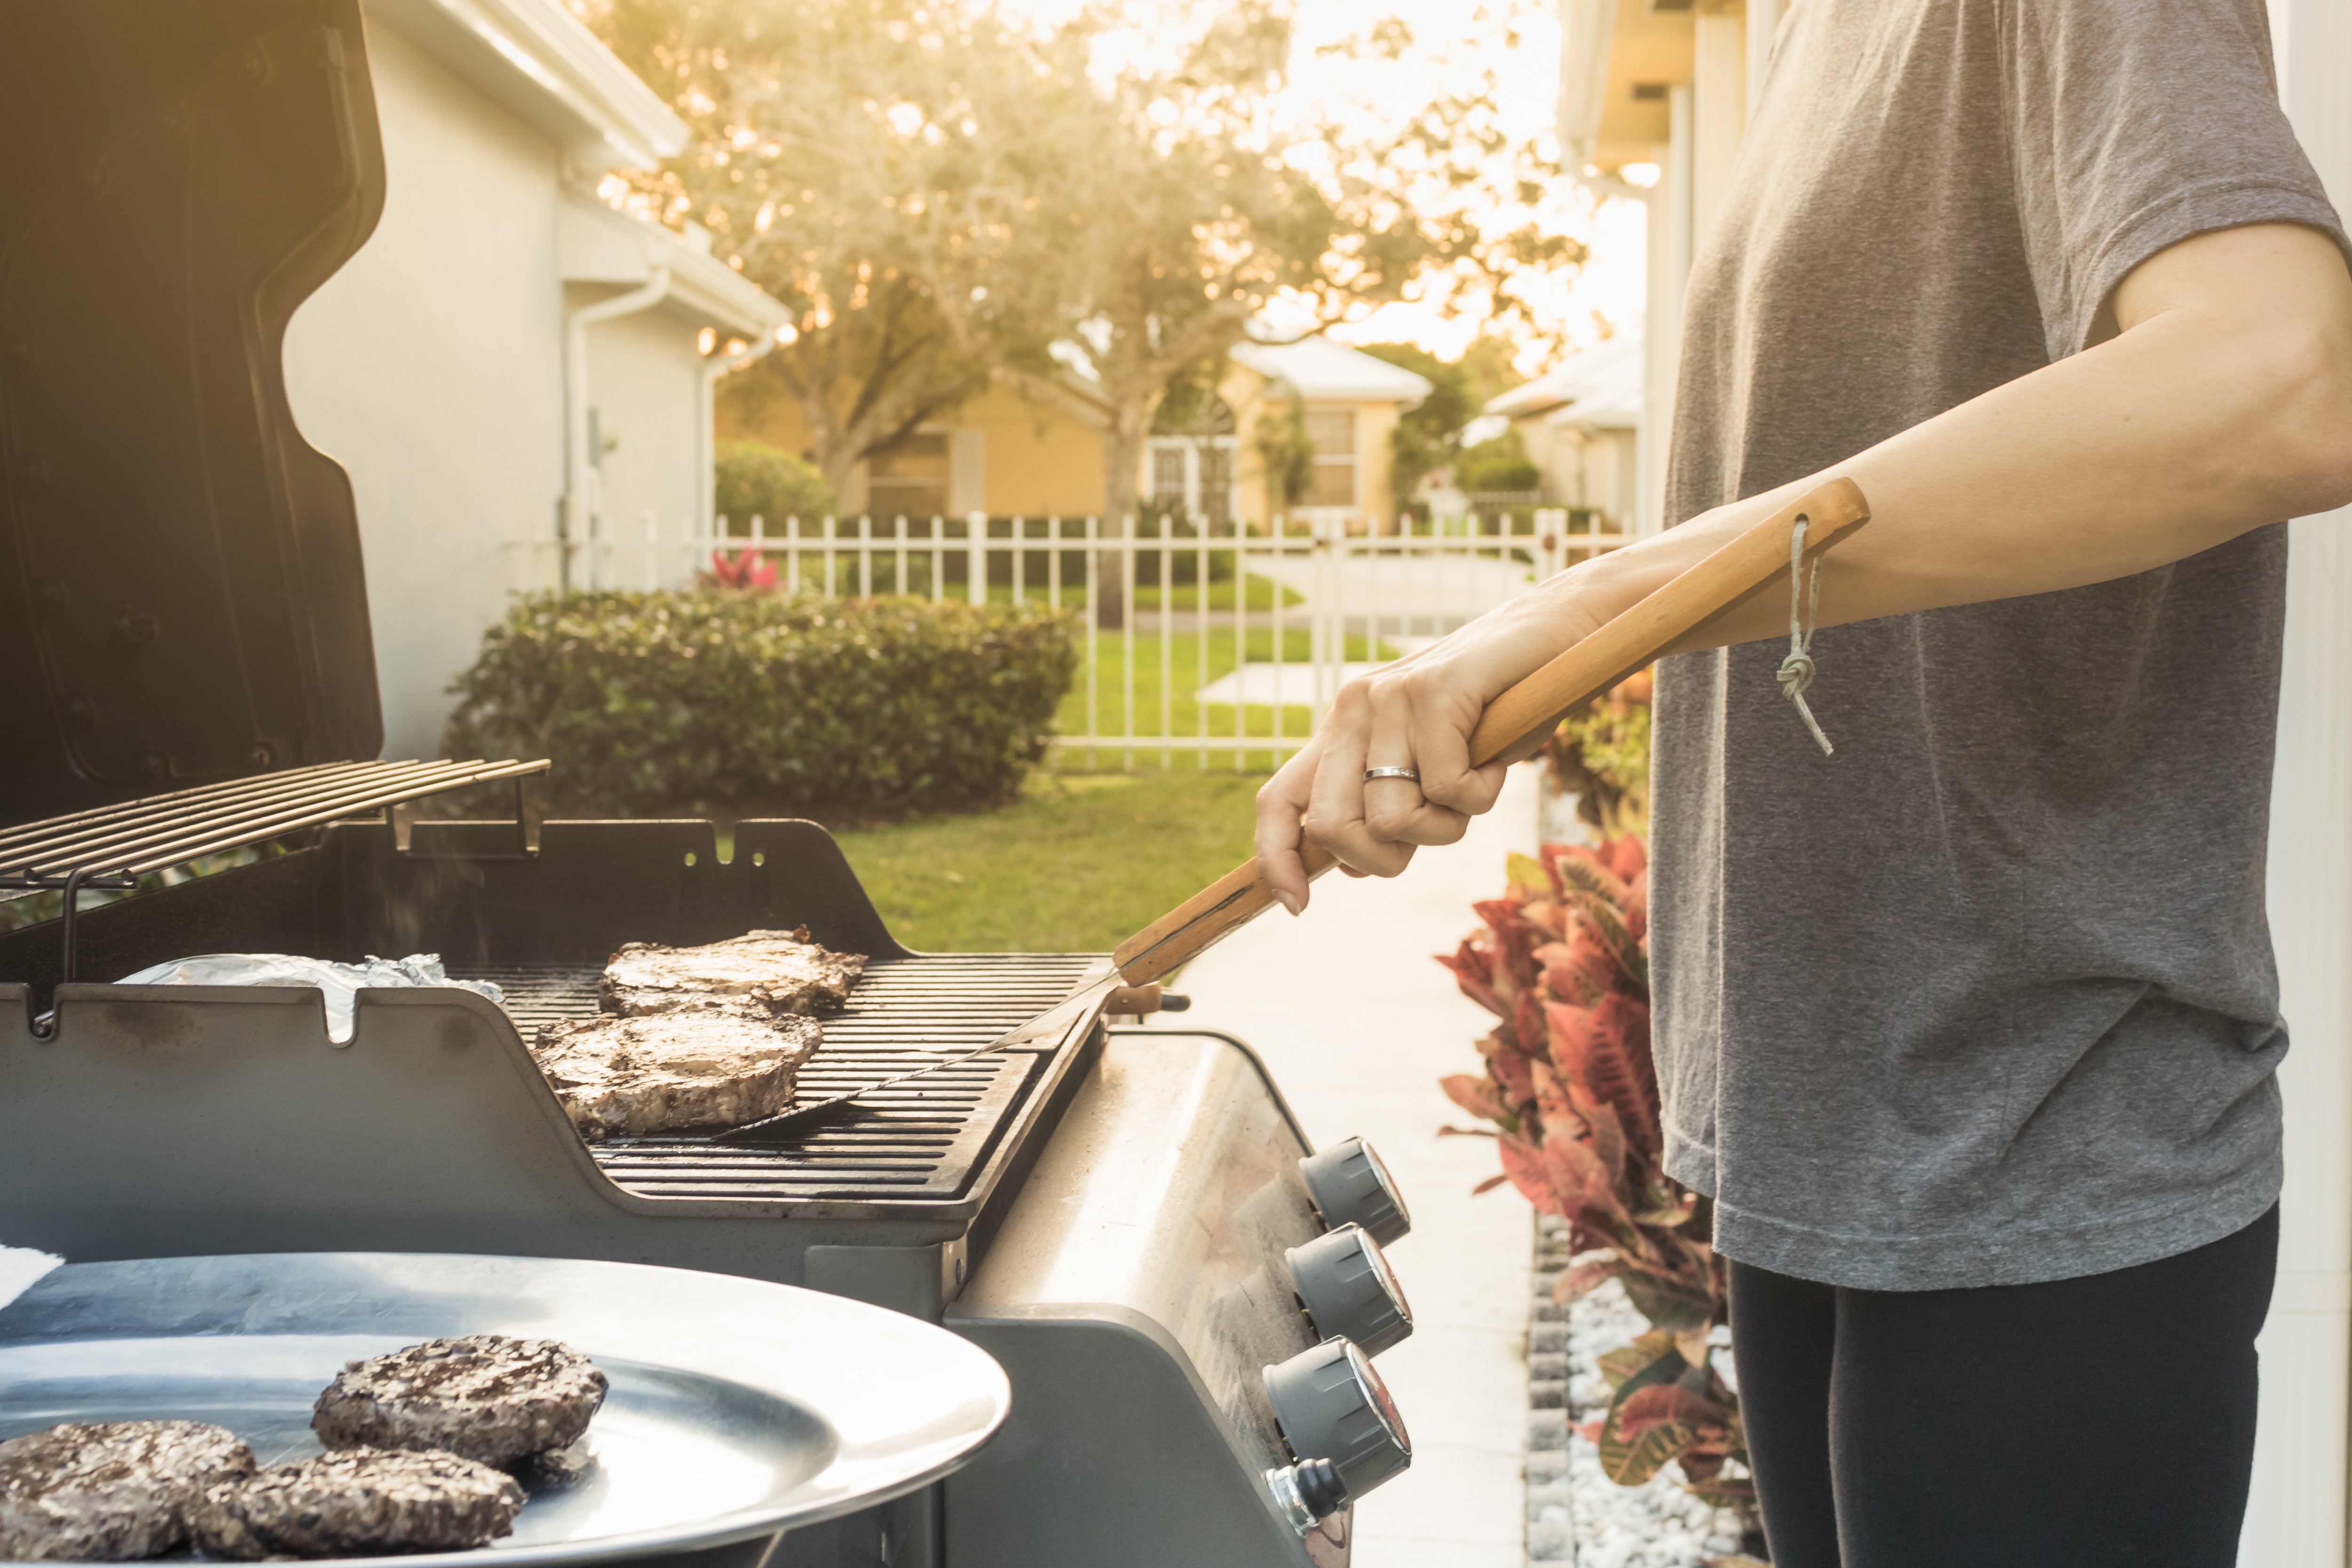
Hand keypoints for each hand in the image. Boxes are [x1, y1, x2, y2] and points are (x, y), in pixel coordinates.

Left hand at [1253, 565, 1621, 912]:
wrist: (1555, 635)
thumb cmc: (1495, 711)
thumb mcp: (1429, 765)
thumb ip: (1385, 806)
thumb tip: (1351, 870)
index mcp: (1342, 729)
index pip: (1279, 801)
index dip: (1277, 860)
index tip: (1296, 907)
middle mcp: (1353, 708)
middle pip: (1332, 826)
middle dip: (1384, 859)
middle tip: (1436, 827)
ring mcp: (1390, 695)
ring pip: (1395, 819)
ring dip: (1447, 824)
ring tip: (1475, 781)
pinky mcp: (1435, 689)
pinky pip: (1448, 791)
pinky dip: (1483, 794)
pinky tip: (1497, 760)